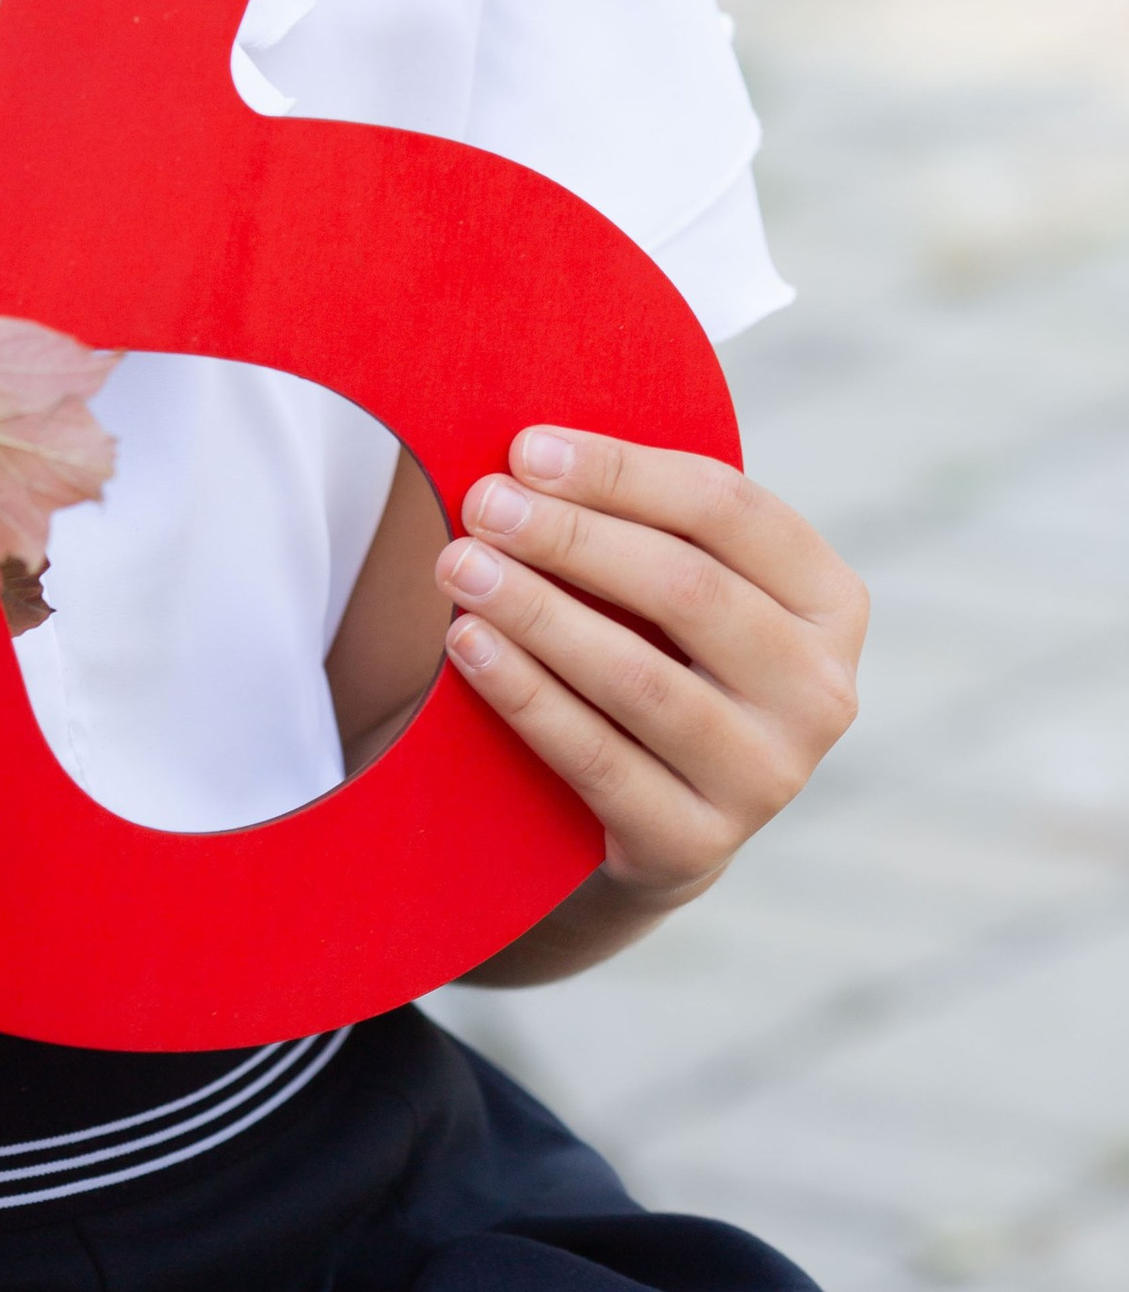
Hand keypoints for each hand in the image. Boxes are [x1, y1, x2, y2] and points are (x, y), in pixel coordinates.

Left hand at [437, 424, 865, 972]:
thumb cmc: (663, 656)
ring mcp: (769, 776)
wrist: (663, 818)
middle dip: (571, 537)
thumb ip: (642, 519)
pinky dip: (526, 694)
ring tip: (460, 566)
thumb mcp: (680, 587)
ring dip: (537, 611)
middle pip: (685, 589)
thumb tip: (530, 449)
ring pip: (639, 677)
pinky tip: (468, 644)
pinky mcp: (698, 843)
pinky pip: (598, 757)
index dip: (622, 472)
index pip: (729, 510)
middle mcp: (821, 692)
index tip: (525, 448)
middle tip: (481, 504)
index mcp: (830, 602)